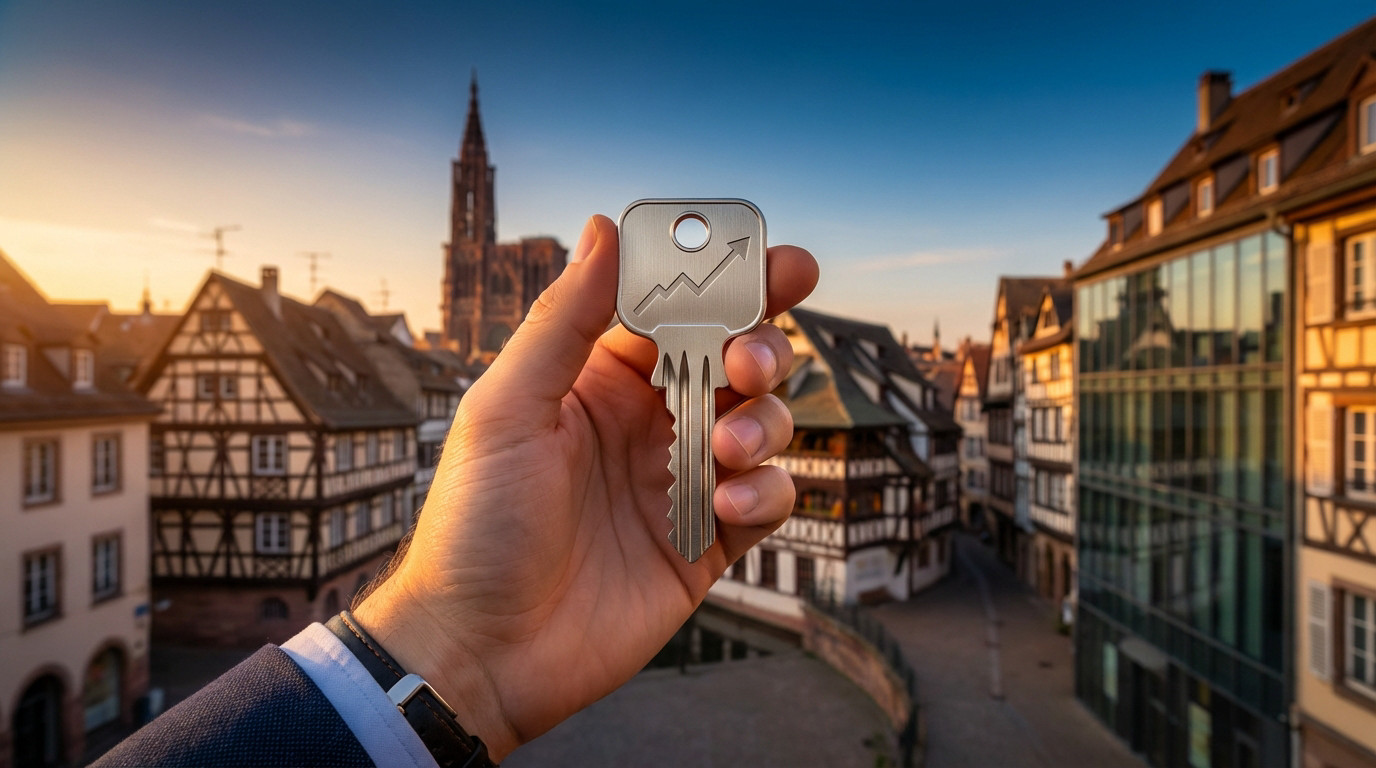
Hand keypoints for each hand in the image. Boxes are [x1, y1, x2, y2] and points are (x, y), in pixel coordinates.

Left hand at [354, 214, 818, 759]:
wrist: (481, 652)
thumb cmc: (475, 526)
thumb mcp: (509, 408)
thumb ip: (564, 320)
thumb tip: (605, 227)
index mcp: (599, 379)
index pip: (680, 310)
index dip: (734, 283)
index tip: (783, 266)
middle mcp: (647, 423)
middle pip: (735, 361)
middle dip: (761, 350)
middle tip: (749, 363)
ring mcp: (679, 484)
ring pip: (763, 425)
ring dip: (763, 422)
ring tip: (724, 445)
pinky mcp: (704, 546)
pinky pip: (767, 501)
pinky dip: (765, 493)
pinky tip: (726, 506)